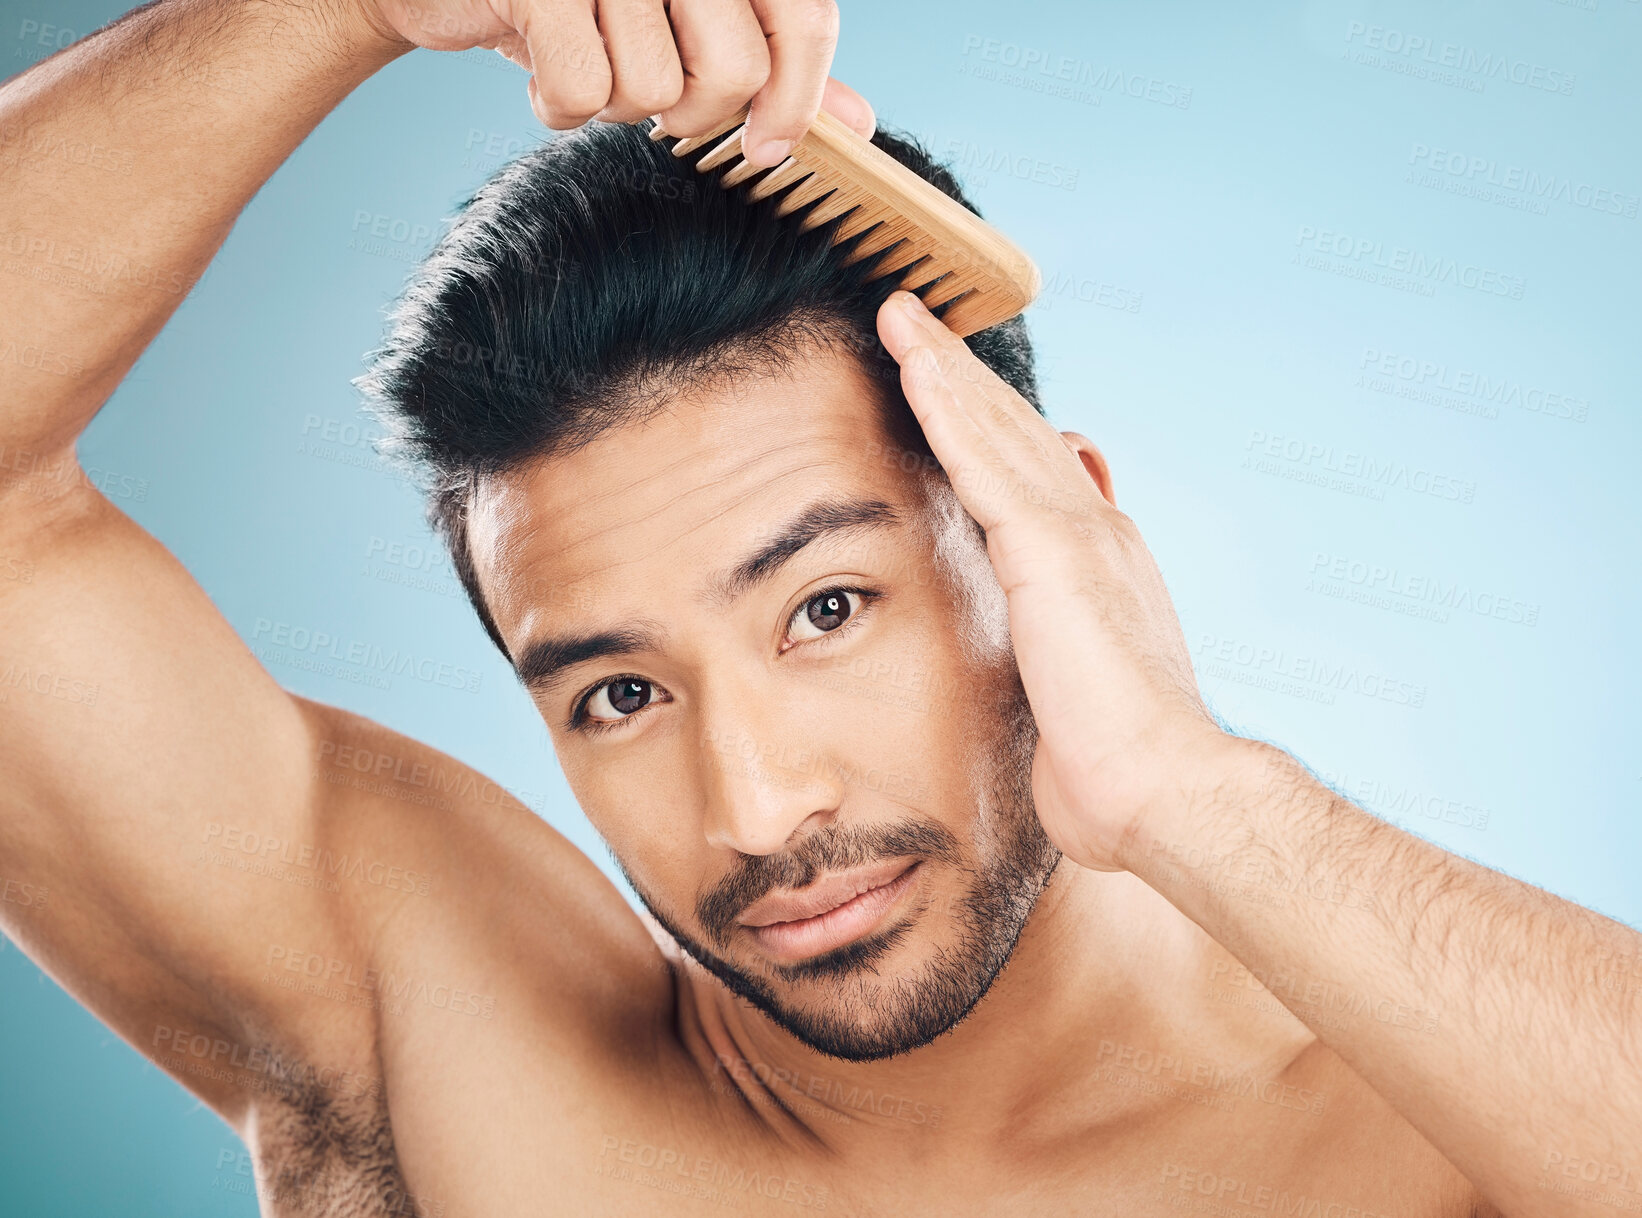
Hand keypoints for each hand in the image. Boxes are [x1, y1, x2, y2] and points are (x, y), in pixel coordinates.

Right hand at [356, 0, 872, 161]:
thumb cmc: (578, 4)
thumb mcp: (684, 25)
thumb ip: (772, 61)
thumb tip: (858, 123)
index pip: (803, 18)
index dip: (796, 101)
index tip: (767, 149)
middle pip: (735, 74)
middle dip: (693, 115)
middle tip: (653, 101)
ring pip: (654, 91)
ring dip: (614, 105)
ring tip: (583, 63)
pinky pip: (585, 91)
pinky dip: (560, 108)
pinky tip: (541, 73)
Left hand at [875, 291, 1234, 872]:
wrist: (1160, 791)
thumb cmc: (1113, 767)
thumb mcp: (1076, 689)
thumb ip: (1056, 643)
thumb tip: (1043, 624)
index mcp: (1096, 564)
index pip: (1031, 476)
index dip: (988, 427)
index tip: (949, 389)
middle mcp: (1093, 531)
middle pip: (1014, 433)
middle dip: (962, 376)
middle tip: (913, 321)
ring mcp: (1075, 534)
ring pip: (996, 428)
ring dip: (945, 366)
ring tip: (900, 313)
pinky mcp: (1050, 550)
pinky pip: (983, 459)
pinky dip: (946, 404)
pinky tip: (912, 358)